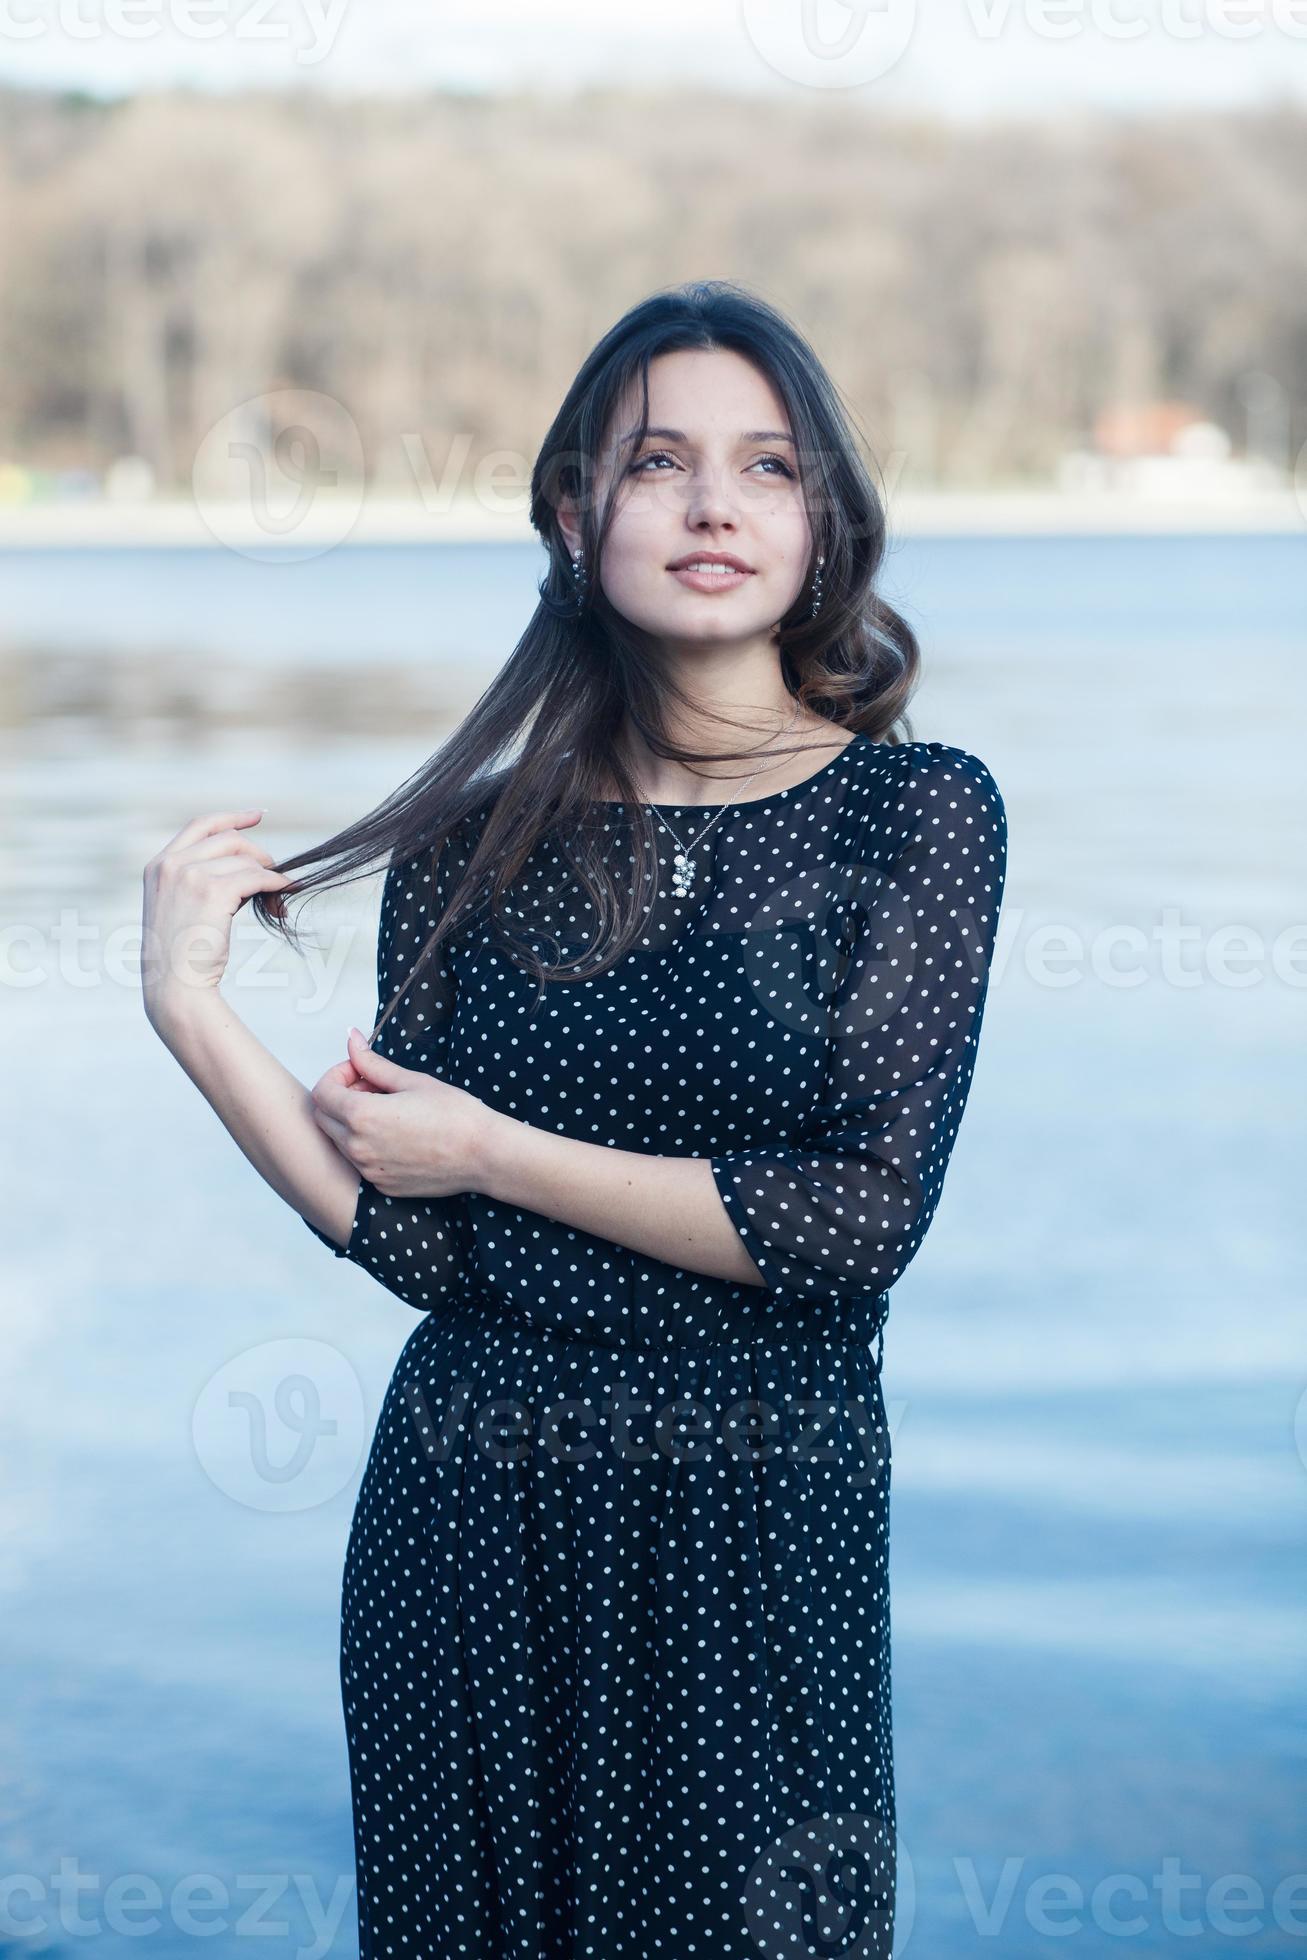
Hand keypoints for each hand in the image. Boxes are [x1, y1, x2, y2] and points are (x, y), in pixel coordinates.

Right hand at [142, 808, 291, 1025]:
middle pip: (229, 838)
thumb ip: (202, 880)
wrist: (175, 986)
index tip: (257, 816)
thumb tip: (251, 867)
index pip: (200, 825)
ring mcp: (189, 875)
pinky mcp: (212, 890)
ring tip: (277, 898)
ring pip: (245, 861)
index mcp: (158, 866)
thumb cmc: (182, 956)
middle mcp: (170, 865)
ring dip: (268, 877)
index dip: (231, 817)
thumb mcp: (180, 908)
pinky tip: (283, 894)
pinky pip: (256, 877)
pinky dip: (275, 884)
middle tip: (274, 874)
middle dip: (258, 854)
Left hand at [309, 1028, 496, 1198]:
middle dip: (340, 1097)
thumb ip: (373, 1063)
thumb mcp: (411, 1080)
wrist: (483, 1154)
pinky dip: (367, 1144)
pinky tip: (397, 1134)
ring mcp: (368, 1170)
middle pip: (323, 1118)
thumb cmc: (455, 1116)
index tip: (360, 1070)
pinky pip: (360, 1161)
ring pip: (340, 1141)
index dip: (337, 1075)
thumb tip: (352, 1039)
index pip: (322, 1092)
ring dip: (351, 1122)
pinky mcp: (381, 1185)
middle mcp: (358, 1147)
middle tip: (372, 1088)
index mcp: (361, 1116)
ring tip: (388, 1111)